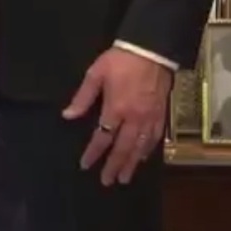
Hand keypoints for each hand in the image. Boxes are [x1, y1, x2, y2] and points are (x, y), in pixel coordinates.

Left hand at [63, 48, 172, 185]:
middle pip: (124, 147)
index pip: (102, 137)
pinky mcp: (162, 112)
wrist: (152, 48)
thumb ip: (83, 98)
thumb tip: (68, 116)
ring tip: (125, 177)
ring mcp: (151, 116)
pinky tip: (144, 157)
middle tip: (107, 181)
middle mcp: (134, 117)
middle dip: (115, 166)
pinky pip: (156, 136)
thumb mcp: (95, 74)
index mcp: (116, 108)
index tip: (86, 165)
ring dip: (133, 163)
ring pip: (141, 146)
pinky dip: (149, 149)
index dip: (94, 153)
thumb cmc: (120, 60)